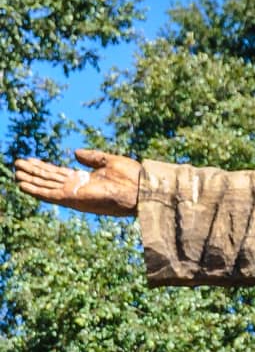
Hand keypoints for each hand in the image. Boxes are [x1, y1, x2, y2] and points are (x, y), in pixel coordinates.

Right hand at [13, 147, 141, 214]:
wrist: (143, 188)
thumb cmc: (132, 177)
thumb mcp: (108, 161)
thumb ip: (91, 157)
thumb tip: (75, 152)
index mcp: (84, 180)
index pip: (58, 173)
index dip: (43, 167)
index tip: (30, 160)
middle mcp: (78, 188)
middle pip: (49, 179)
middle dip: (33, 172)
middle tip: (17, 164)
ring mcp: (75, 194)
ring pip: (47, 186)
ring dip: (31, 179)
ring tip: (16, 173)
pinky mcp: (75, 199)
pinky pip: (51, 195)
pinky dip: (36, 190)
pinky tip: (23, 184)